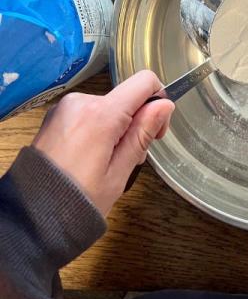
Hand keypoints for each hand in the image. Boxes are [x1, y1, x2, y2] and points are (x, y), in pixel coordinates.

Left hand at [32, 70, 174, 216]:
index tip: (154, 132)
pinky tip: (92, 158)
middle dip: (135, 123)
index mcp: (100, 114)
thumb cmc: (78, 200)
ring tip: (107, 163)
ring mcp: (64, 109)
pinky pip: (89, 114)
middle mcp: (80, 102)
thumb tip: (165, 105)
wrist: (31, 217)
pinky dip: (98, 130)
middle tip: (129, 159)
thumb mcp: (119, 172)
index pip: (144, 82)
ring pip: (108, 107)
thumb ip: (142, 134)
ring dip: (116, 129)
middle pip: (126, 98)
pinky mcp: (55, 118)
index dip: (158, 102)